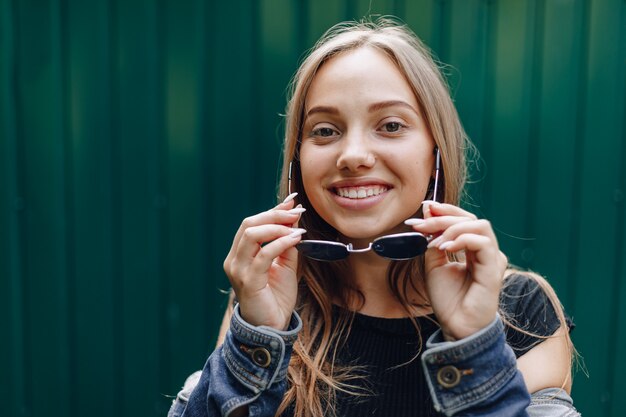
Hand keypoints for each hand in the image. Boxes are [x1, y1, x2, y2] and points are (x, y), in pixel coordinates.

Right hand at [223, 193, 305, 329]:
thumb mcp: (285, 264)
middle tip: (297, 212)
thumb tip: (294, 216)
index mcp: (239, 254)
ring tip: (296, 227)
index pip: (251, 223)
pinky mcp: (248, 282)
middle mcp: (234, 260)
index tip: (293, 202)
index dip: (272, 210)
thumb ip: (286, 242)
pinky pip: (264, 255)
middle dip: (275, 214)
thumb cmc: (276, 297)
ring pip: (252, 235)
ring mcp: (238, 270)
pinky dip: (281, 243)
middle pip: (249, 224)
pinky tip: (295, 239)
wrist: (272, 327)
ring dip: (277, 226)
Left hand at [406, 203, 507, 339]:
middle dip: (442, 218)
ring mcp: (492, 258)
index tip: (425, 208)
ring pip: (478, 225)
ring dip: (452, 228)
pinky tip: (445, 248)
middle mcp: (486, 251)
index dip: (446, 211)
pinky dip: (462, 239)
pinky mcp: (494, 269)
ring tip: (435, 243)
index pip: (465, 219)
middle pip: (470, 219)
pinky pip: (482, 243)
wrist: (455, 325)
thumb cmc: (447, 299)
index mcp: (473, 248)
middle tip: (420, 225)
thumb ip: (433, 239)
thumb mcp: (433, 263)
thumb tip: (428, 211)